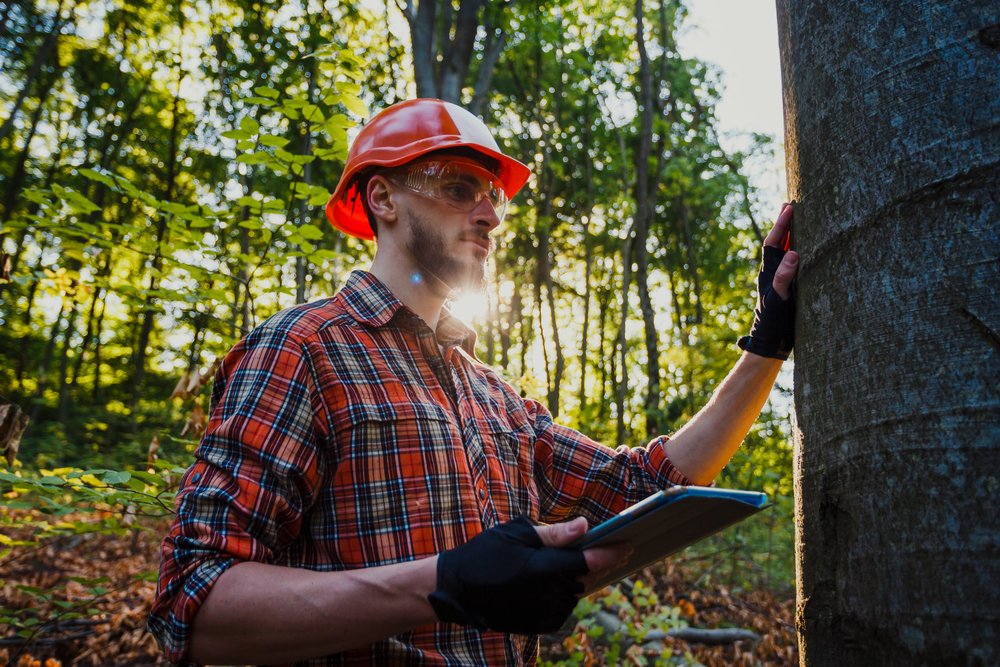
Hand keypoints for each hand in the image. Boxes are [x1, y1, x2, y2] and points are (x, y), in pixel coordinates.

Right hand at [428, 516, 630, 634]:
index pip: (590, 561)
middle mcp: (548, 594)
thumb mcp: (516, 534)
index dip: (612, 552)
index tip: (628, 543)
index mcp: (544, 568)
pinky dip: (560, 595)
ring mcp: (544, 613)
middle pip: (584, 577)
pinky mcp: (539, 625)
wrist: (457, 590)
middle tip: (578, 549)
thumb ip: (553, 534)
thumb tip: (585, 527)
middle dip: (587, 563)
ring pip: (574, 593)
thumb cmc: (485, 554)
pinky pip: (563, 608)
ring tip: (548, 567)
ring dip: (572, 580)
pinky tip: (541, 584)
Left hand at [738, 203, 797, 359]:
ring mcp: (781, 281)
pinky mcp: (790, 289)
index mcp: (769, 273)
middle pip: (779, 243)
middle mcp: (774, 273)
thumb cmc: (773, 323)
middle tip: (790, 204)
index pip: (774, 243)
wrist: (771, 344)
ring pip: (786, 252)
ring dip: (792, 236)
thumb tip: (793, 253)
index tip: (789, 207)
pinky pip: (795, 265)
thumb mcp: (779, 300)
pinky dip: (800, 252)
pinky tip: (807, 248)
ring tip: (799, 219)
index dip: (781, 225)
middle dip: (785, 224)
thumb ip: (784, 278)